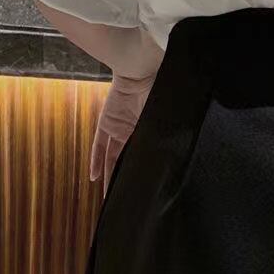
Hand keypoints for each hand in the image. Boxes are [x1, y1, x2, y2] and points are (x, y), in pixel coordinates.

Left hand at [90, 71, 157, 196]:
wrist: (142, 71)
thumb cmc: (160, 91)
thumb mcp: (165, 120)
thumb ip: (168, 137)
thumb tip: (178, 160)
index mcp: (150, 133)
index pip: (146, 159)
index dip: (145, 176)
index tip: (146, 194)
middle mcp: (135, 134)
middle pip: (128, 162)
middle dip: (126, 181)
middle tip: (126, 202)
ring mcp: (119, 130)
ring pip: (113, 159)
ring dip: (110, 176)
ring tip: (108, 197)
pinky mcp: (106, 124)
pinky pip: (99, 146)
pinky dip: (96, 161)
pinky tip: (95, 177)